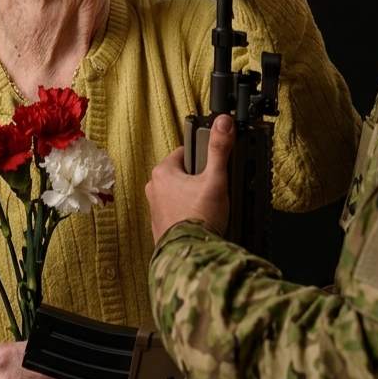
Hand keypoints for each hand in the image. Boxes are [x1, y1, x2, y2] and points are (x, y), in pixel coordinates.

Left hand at [146, 114, 235, 242]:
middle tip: (213, 190)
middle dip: (198, 180)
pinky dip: (187, 214)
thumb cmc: (199, 217)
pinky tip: (201, 220)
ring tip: (208, 207)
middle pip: (183, 174)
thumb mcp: (215, 178)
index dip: (202, 159)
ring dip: (192, 198)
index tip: (212, 169)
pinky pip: (176, 212)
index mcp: (162, 172)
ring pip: (179, 193)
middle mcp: (154, 189)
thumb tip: (223, 122)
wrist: (191, 255)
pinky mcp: (160, 226)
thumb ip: (219, 148)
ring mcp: (155, 209)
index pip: (184, 153)